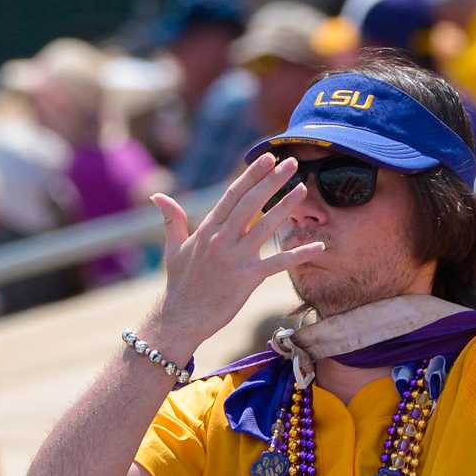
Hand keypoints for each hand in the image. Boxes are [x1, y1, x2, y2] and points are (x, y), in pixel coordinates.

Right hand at [144, 153, 323, 357]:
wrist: (180, 319)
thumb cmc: (179, 284)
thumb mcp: (174, 248)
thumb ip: (172, 220)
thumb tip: (156, 196)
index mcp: (207, 229)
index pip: (232, 194)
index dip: (251, 174)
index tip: (267, 157)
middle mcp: (222, 239)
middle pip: (251, 203)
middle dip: (272, 180)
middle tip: (291, 162)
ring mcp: (235, 258)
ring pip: (265, 226)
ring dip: (286, 206)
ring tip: (303, 188)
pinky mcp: (247, 278)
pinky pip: (278, 263)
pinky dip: (299, 254)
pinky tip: (319, 246)